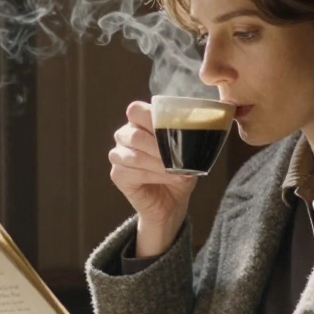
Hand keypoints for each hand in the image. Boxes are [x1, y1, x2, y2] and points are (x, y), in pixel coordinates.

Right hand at [109, 101, 196, 256]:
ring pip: (135, 155)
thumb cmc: (179, 172)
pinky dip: (154, 176)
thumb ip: (187, 140)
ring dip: (159, 164)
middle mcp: (125, 136)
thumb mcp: (188, 153)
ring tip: (177, 172)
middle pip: (134, 134)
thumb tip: (196, 134)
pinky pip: (132, 172)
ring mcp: (118, 155)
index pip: (136, 110)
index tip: (173, 130)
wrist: (171, 203)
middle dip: (159, 147)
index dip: (151, 118)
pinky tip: (168, 178)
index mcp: (140, 123)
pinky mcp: (117, 174)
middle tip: (177, 157)